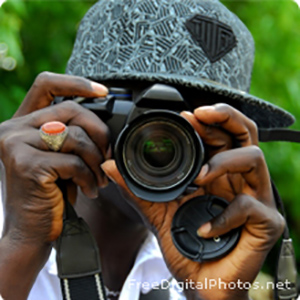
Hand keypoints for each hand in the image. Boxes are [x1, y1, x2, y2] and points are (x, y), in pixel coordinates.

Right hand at [0, 72, 108, 297]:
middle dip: (99, 132)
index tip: (104, 91)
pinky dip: (88, 176)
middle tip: (109, 155)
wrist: (32, 230)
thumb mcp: (60, 157)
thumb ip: (71, 134)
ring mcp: (16, 145)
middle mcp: (13, 129)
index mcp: (23, 123)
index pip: (47, 85)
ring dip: (96, 160)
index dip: (77, 83)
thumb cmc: (52, 192)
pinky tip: (88, 189)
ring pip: (75, 136)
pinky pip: (73, 161)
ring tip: (99, 179)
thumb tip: (102, 123)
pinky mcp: (26, 165)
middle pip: (70, 109)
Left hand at [101, 104, 284, 299]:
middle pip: (246, 134)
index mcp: (218, 173)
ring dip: (224, 162)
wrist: (200, 282)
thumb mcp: (158, 211)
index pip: (222, 135)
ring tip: (200, 177)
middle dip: (226, 118)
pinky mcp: (265, 223)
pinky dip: (224, 215)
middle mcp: (239, 180)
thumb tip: (111, 166)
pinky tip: (204, 229)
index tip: (187, 116)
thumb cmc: (185, 244)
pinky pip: (249, 206)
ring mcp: (256, 199)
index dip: (209, 119)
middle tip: (202, 115)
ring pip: (254, 159)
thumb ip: (138, 188)